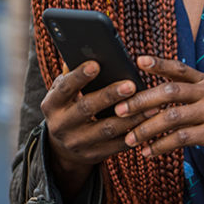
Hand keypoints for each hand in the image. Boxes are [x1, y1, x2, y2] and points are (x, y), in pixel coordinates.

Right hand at [40, 61, 145, 199]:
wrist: (63, 149)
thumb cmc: (69, 108)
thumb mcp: (63, 93)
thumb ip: (73, 73)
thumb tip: (87, 47)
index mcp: (52, 105)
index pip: (64, 88)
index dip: (79, 77)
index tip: (96, 64)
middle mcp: (61, 125)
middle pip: (87, 108)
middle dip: (110, 95)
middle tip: (131, 84)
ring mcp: (77, 143)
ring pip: (107, 129)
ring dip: (131, 117)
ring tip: (151, 104)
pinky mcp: (93, 156)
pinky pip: (117, 145)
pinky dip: (135, 134)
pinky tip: (149, 122)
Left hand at [116, 56, 203, 166]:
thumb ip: (188, 94)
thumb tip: (152, 97)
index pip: (179, 68)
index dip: (158, 63)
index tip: (138, 60)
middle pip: (170, 91)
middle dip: (141, 101)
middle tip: (120, 109)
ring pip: (172, 117)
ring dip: (146, 129)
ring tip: (129, 138)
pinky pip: (182, 138)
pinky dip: (161, 146)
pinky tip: (149, 152)